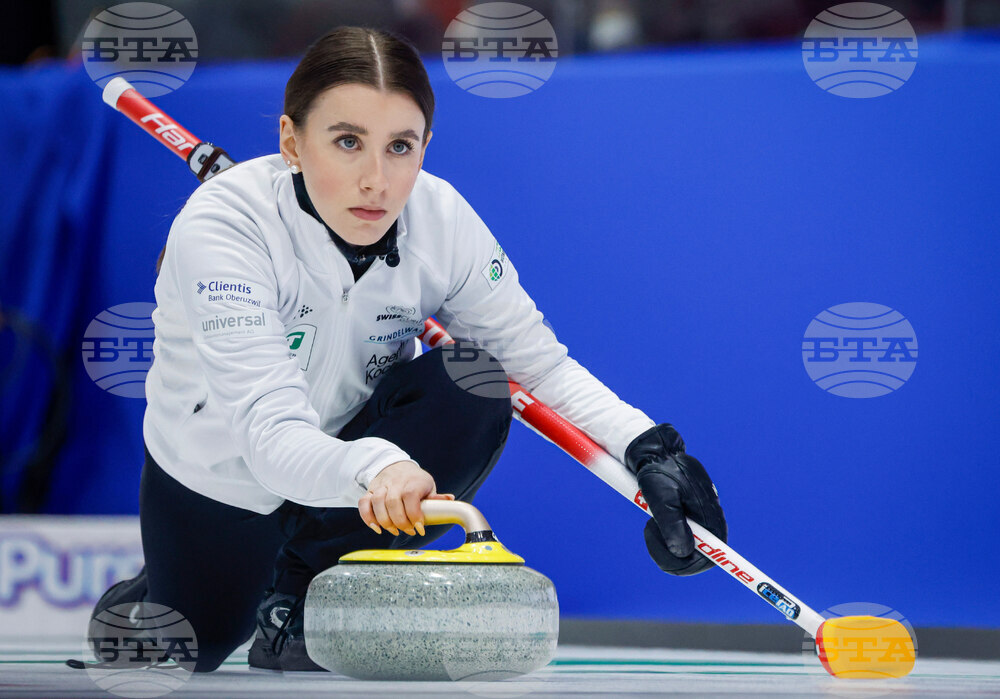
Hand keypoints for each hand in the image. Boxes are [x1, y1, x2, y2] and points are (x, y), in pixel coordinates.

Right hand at [358, 460, 454, 536]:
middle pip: (393, 502)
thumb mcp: (428, 486)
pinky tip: (377, 527)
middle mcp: (395, 483)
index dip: (414, 514)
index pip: (410, 496)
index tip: (420, 528)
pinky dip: (368, 517)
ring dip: (385, 521)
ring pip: (378, 503)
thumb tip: (450, 500)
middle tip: (408, 530)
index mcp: (413, 481)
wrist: (396, 466)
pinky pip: (364, 503)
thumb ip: (435, 497)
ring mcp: (381, 487)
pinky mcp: (370, 491)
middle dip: (400, 522)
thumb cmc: (414, 480)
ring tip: (394, 530)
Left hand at [624, 424, 726, 575]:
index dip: (695, 565)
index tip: (674, 565)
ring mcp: (699, 523)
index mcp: (711, 517)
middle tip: (649, 529)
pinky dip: (661, 538)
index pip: (713, 555)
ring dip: (663, 544)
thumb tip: (683, 553)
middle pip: (695, 559)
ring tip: (651, 521)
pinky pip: (676, 543)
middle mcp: (710, 523)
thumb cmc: (658, 473)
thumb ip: (672, 524)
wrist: (655, 455)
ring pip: (682, 553)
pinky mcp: (688, 522)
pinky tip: (653, 521)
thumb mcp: (662, 497)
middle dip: (669, 553)